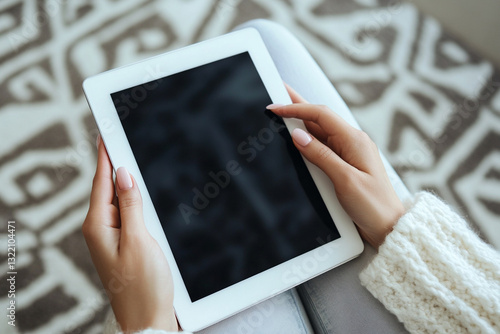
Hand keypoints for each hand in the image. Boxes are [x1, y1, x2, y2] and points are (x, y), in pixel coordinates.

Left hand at [82, 137, 176, 332]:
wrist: (148, 317)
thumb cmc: (143, 286)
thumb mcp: (139, 240)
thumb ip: (131, 206)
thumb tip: (125, 175)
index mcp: (98, 226)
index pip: (101, 180)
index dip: (105, 154)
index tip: (106, 131)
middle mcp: (101, 229)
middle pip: (109, 186)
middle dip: (116, 162)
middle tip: (121, 135)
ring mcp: (113, 236)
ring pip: (120, 199)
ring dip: (127, 181)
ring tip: (133, 156)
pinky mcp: (125, 243)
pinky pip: (127, 213)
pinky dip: (134, 199)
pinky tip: (142, 191)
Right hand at [268, 85, 404, 247]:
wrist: (389, 227)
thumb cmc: (373, 206)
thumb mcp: (345, 180)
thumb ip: (320, 155)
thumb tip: (298, 135)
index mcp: (354, 140)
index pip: (321, 115)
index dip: (296, 108)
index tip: (275, 107)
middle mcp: (352, 142)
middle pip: (319, 119)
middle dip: (297, 106)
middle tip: (278, 93)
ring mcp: (349, 153)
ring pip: (319, 132)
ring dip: (300, 122)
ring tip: (282, 111)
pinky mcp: (345, 164)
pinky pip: (323, 146)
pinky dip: (307, 140)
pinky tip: (296, 138)